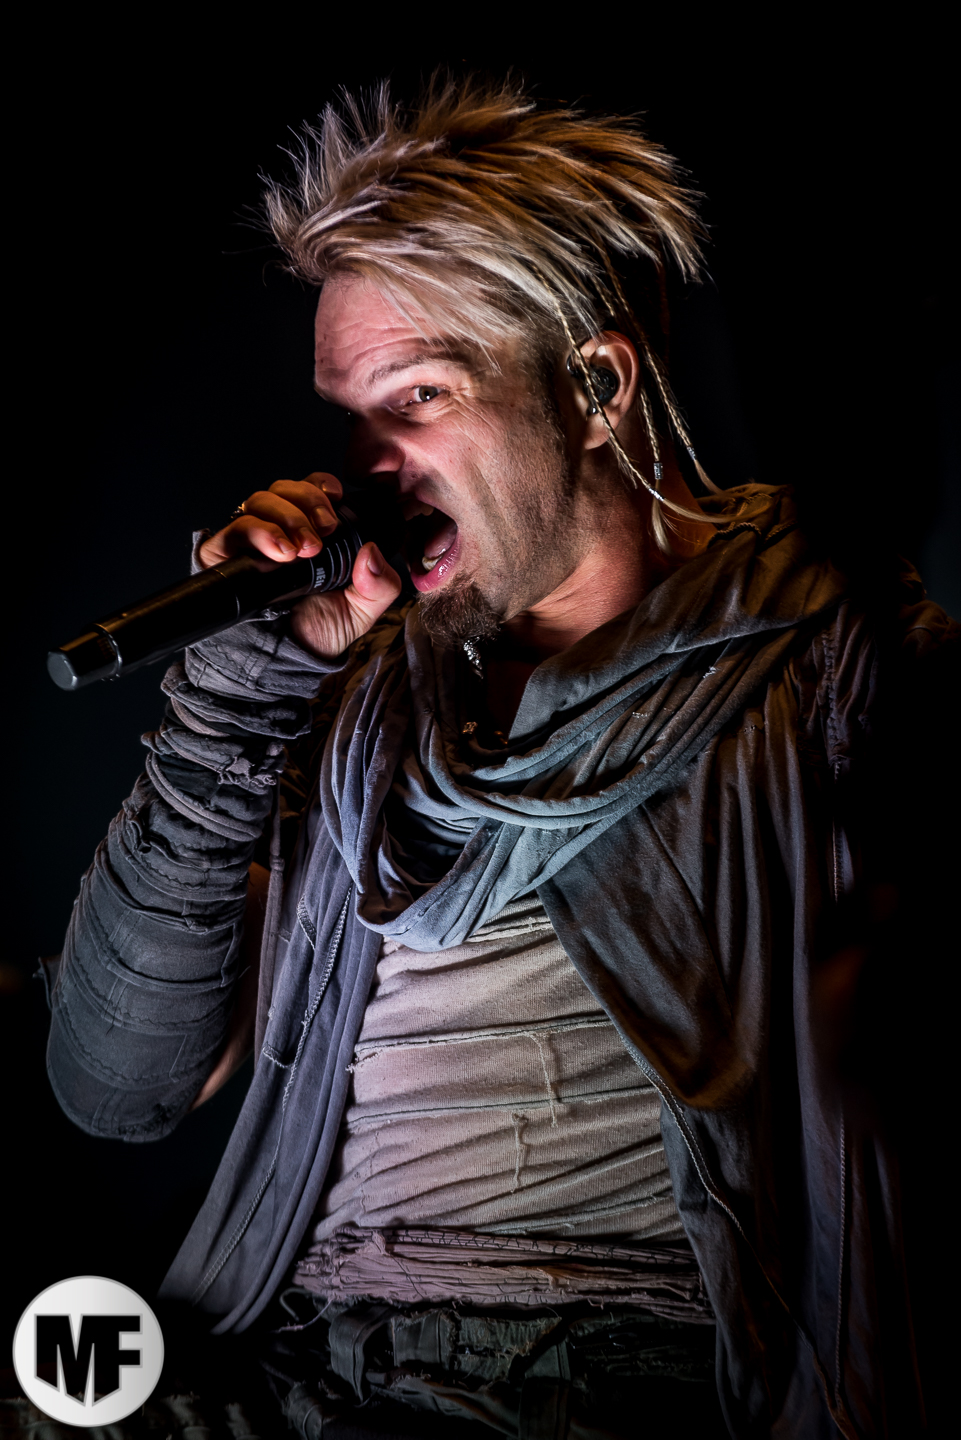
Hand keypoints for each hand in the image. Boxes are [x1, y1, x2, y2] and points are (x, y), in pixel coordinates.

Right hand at [198, 472, 402, 657]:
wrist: (279, 664)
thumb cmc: (315, 634)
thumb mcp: (360, 612)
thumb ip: (380, 585)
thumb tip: (372, 551)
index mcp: (310, 533)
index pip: (311, 490)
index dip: (322, 486)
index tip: (337, 499)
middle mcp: (278, 531)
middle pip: (285, 489)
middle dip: (308, 502)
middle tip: (325, 532)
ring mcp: (250, 541)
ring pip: (261, 501)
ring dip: (286, 518)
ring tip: (301, 551)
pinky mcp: (223, 554)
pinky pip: (236, 526)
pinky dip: (260, 532)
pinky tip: (281, 553)